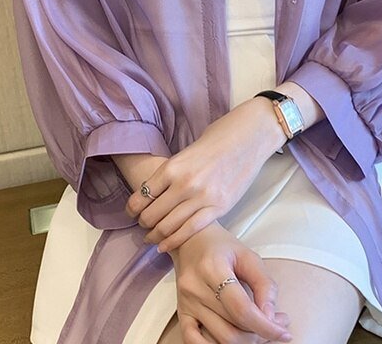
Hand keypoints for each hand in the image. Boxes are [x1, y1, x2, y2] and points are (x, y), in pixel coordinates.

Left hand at [125, 96, 285, 251]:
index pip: (142, 195)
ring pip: (169, 226)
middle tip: (142, 226)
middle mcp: (184, 184)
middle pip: (152, 214)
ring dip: (155, 235)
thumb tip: (156, 192)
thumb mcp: (186, 152)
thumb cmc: (218, 138)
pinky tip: (165, 245)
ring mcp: (202, 198)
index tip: (132, 213)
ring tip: (151, 238)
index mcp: (173, 166)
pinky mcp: (219, 208)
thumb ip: (172, 173)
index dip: (132, 208)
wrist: (249, 136)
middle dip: (143, 224)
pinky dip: (174, 241)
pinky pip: (190, 230)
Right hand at [169, 221, 291, 343]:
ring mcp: (186, 303)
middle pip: (231, 329)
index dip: (265, 326)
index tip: (284, 332)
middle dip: (260, 334)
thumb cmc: (221, 245)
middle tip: (276, 325)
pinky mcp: (181, 312)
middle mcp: (195, 288)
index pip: (241, 309)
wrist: (190, 239)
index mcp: (212, 268)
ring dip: (246, 341)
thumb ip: (264, 284)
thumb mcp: (248, 255)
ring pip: (219, 339)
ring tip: (261, 328)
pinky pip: (194, 343)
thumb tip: (271, 317)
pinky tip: (235, 339)